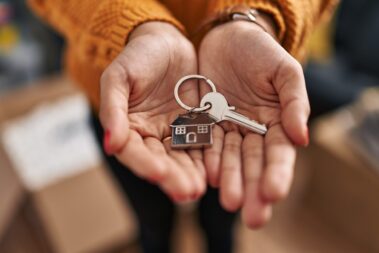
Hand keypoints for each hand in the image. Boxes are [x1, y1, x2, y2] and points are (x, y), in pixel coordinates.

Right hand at [99, 22, 205, 201]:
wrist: (166, 41)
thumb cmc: (138, 56)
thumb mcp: (118, 77)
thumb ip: (113, 109)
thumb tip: (110, 143)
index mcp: (127, 126)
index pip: (132, 151)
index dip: (144, 163)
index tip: (159, 173)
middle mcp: (150, 134)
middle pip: (159, 160)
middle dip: (173, 176)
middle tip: (187, 192)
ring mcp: (173, 131)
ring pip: (181, 157)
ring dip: (190, 174)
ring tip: (199, 189)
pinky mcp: (194, 124)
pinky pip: (200, 143)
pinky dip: (205, 157)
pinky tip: (213, 171)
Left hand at [199, 21, 309, 226]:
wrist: (228, 38)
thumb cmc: (261, 51)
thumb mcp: (284, 71)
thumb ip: (295, 102)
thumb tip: (302, 138)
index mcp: (277, 122)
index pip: (279, 153)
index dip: (278, 173)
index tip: (274, 193)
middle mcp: (252, 131)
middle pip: (254, 164)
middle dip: (254, 188)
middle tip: (253, 216)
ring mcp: (228, 129)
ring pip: (230, 159)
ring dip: (230, 181)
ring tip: (230, 202)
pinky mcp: (205, 123)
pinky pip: (206, 144)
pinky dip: (208, 160)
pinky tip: (208, 177)